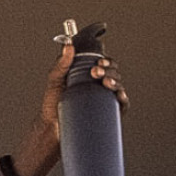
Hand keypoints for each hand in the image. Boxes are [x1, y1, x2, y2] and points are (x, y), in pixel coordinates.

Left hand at [8, 42, 128, 175]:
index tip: (99, 63)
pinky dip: (124, 99)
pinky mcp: (107, 115)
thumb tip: (68, 47)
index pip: (104, 65)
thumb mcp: (55, 80)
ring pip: (118, 86)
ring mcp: (103, 101)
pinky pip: (121, 106)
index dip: (106, 61)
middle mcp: (98, 88)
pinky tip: (119, 95)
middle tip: (96, 73)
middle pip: (113, 73)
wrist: (52, 129)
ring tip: (106, 83)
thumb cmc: (52, 106)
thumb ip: (61, 63)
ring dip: (116, 81)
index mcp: (89, 78)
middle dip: (108, 70)